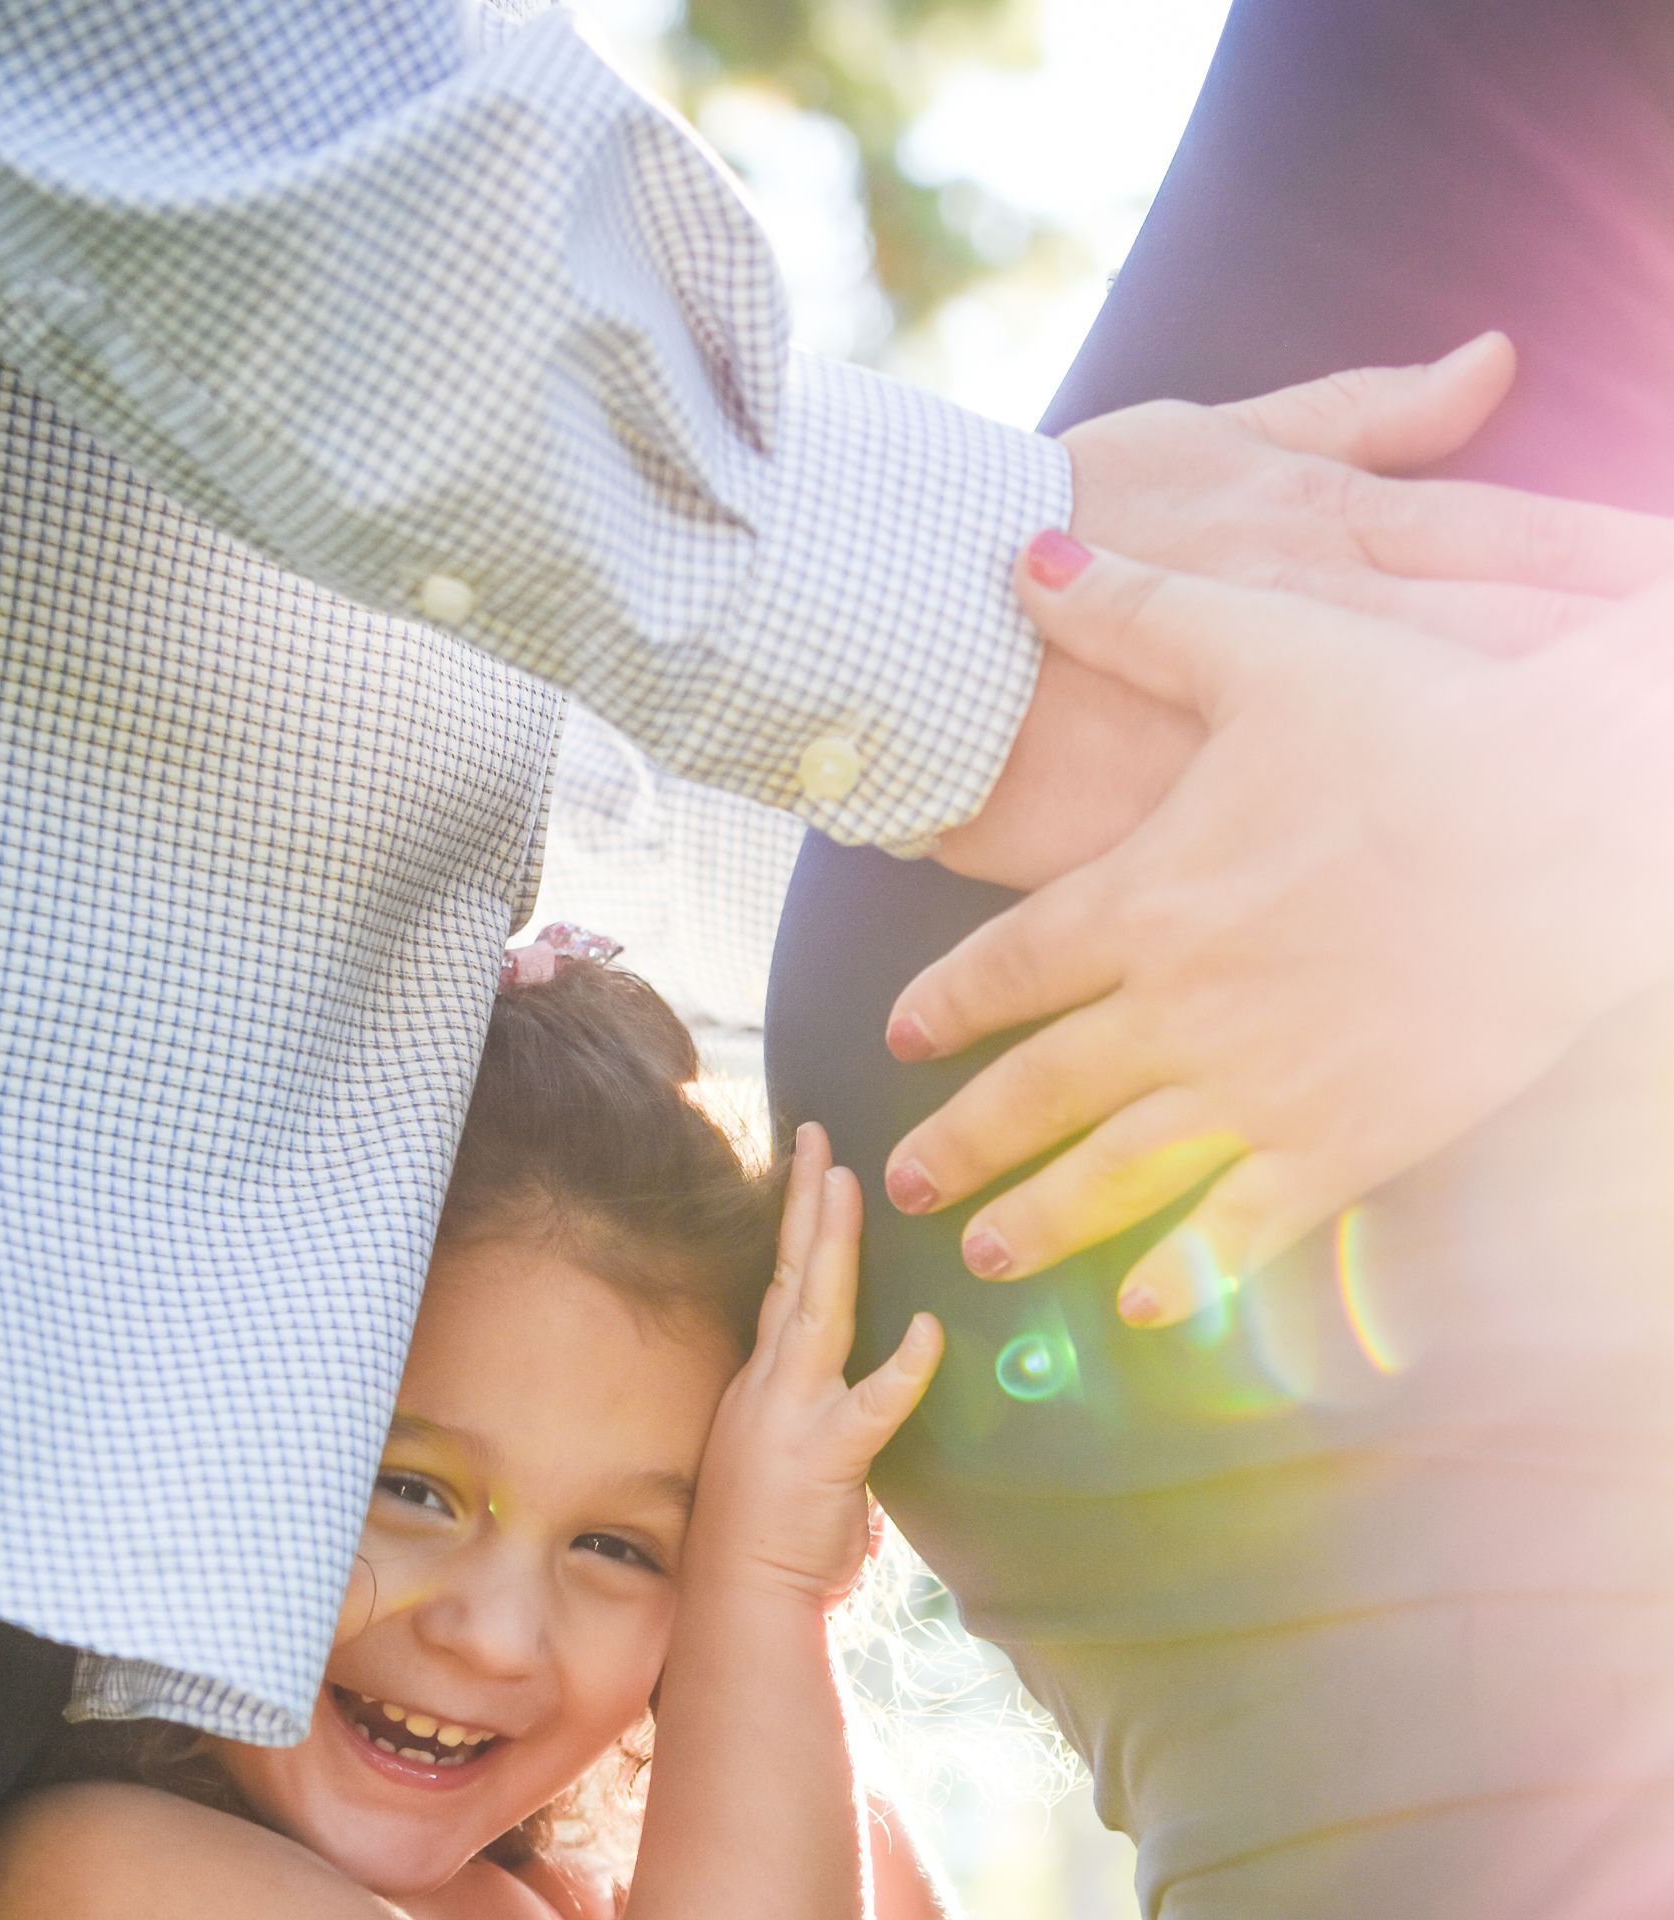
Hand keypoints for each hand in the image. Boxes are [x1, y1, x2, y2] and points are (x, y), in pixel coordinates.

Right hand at [694, 1126, 941, 1605]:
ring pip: (816, 1312)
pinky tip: (932, 1330)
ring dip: (833, 1245)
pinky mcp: (826, 1457)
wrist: (738, 1601)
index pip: (780, 1286)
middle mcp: (770, 1386)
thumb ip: (818, 1416)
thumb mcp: (786, 1462)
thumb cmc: (767, 1543)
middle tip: (820, 1136)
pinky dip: (902, 1367)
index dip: (797, 1226)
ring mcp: (794, 1416)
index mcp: (762, 1385)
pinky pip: (871, 1405)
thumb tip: (851, 1392)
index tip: (812, 1165)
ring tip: (847, 1183)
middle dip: (806, 1202)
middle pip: (790, 1275)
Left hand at [887, 544, 1673, 1326]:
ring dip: (1043, 1221)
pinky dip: (1184, 1274)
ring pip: (1116, 1175)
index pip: (1004, 969)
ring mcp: (1258, 1087)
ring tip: (994, 1254)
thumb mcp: (1264, 645)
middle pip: (1035, 1092)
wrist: (1571, 811)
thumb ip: (1135, 615)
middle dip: (962, 1145)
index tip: (901, 1040)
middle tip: (908, 1186)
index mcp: (1142, 898)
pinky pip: (1242, 1229)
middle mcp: (1178, 1008)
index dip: (942, 1008)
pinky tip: (1141, 1305)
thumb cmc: (1424, 718)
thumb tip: (1025, 557)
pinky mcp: (1346, 1140)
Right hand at [941, 335, 1673, 890]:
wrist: (902, 632)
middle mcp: (1319, 652)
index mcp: (1331, 538)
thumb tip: (1494, 365)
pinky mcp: (1201, 866)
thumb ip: (1360, 415)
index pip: (1521, 548)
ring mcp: (1268, 770)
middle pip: (1507, 671)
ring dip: (1529, 823)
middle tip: (1668, 739)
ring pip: (1429, 794)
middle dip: (1610, 699)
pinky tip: (1463, 975)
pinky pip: (1315, 907)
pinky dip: (1407, 916)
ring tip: (1611, 863)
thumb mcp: (1212, 437)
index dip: (1623, 571)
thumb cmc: (1052, 513)